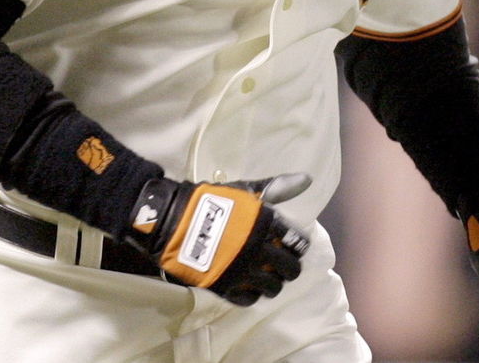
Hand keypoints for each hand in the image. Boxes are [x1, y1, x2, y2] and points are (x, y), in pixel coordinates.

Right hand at [122, 172, 311, 304]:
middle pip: (289, 268)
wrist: (173, 220)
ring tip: (267, 277)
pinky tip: (250, 287)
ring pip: (272, 287)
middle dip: (290, 267)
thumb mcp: (243, 190)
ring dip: (274, 283)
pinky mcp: (225, 286)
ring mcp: (242, 270)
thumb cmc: (210, 201)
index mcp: (265, 224)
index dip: (299, 245)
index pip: (296, 241)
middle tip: (284, 265)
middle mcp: (258, 249)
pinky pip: (248, 299)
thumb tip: (306, 180)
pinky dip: (253, 295)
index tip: (294, 246)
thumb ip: (275, 188)